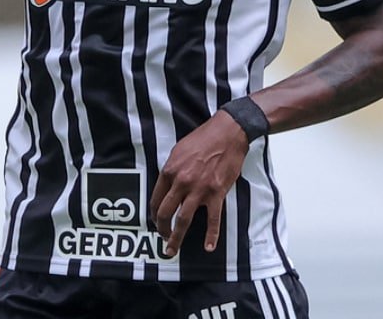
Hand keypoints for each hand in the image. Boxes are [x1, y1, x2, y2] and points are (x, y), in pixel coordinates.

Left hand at [150, 111, 249, 255]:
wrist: (228, 133)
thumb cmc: (204, 138)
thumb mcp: (179, 150)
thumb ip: (172, 169)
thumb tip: (167, 185)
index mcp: (170, 171)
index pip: (156, 198)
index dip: (153, 214)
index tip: (155, 221)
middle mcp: (182, 182)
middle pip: (165, 212)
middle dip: (161, 228)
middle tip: (162, 237)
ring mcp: (199, 189)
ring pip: (183, 220)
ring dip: (176, 238)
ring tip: (172, 249)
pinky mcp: (217, 193)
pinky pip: (213, 220)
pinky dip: (211, 235)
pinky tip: (208, 247)